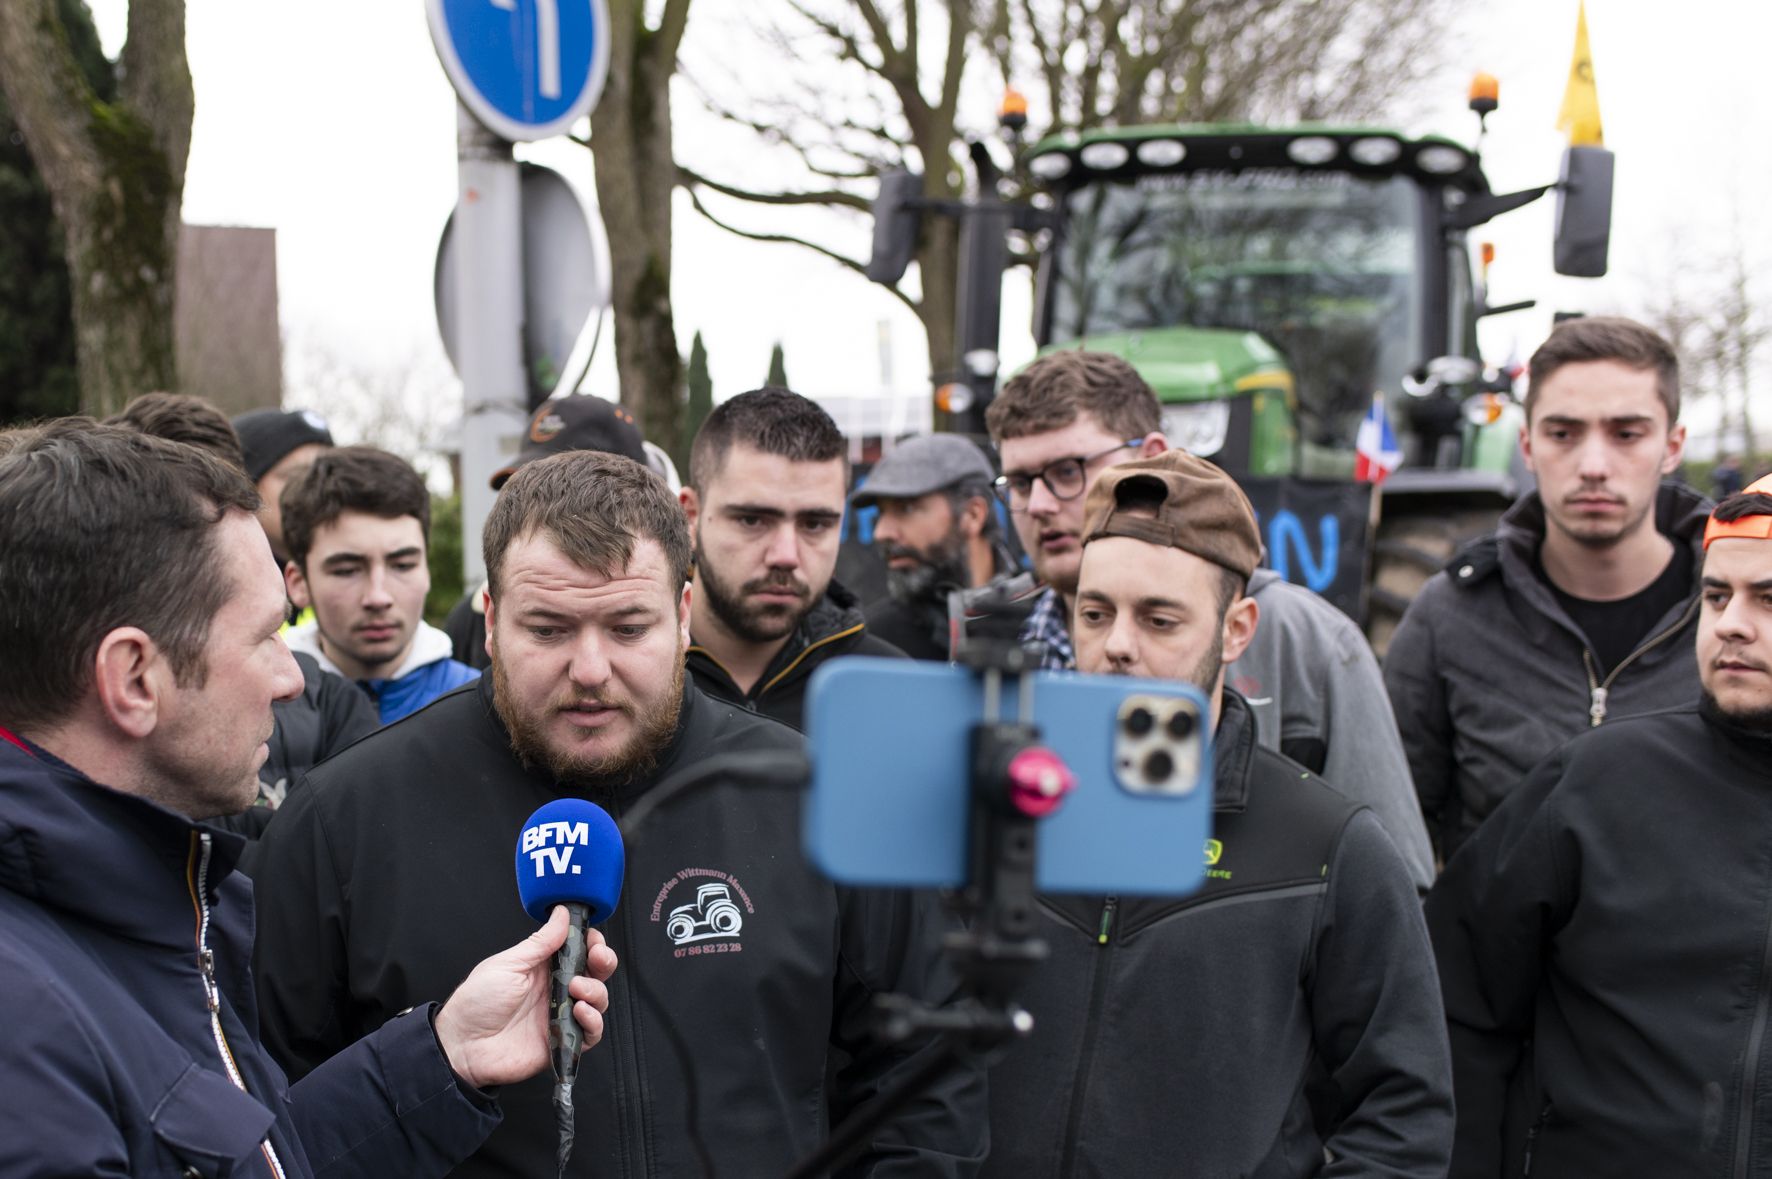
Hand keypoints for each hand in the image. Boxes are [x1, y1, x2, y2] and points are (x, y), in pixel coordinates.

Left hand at [433, 906, 618, 1089]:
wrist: (463, 1046)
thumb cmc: (477, 1004)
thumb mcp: (508, 964)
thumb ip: (540, 942)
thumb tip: (562, 915)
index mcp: (543, 967)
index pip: (579, 950)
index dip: (592, 943)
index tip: (593, 940)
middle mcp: (556, 990)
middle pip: (596, 973)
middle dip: (604, 961)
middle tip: (597, 958)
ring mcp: (561, 1015)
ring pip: (598, 1000)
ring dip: (596, 991)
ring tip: (577, 990)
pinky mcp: (563, 1041)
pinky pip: (592, 1032)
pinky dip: (593, 1020)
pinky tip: (579, 1012)